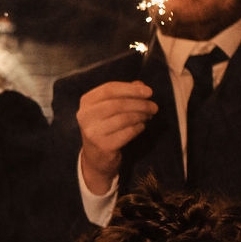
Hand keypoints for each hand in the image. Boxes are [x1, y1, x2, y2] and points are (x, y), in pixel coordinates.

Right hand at [76, 80, 158, 194]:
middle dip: (140, 104)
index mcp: (86, 102)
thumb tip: (141, 86)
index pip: (109, 89)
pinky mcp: (103, 146)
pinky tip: (141, 126)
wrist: (96, 155)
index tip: (149, 92)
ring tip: (149, 116)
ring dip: (142, 116)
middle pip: (118, 104)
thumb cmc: (106, 125)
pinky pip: (128, 133)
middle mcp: (86, 116)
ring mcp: (93, 132)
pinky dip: (139, 128)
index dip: (131, 89)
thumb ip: (125, 93)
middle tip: (154, 107)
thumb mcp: (111, 106)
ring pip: (124, 118)